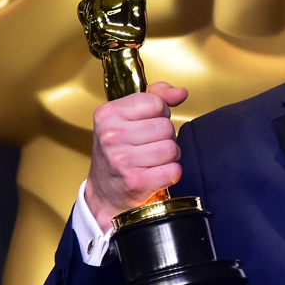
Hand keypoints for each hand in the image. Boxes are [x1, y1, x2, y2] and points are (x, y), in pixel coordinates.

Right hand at [85, 81, 188, 231]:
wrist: (104, 192)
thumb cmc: (119, 150)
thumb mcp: (127, 117)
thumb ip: (156, 96)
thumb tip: (180, 93)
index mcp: (107, 114)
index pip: (156, 102)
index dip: (160, 113)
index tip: (147, 124)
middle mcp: (111, 136)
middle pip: (166, 126)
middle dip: (165, 136)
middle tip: (149, 145)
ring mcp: (121, 160)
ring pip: (172, 148)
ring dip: (169, 156)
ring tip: (152, 160)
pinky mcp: (135, 182)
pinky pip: (174, 170)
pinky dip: (171, 173)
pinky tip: (156, 173)